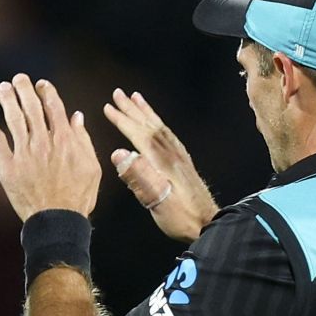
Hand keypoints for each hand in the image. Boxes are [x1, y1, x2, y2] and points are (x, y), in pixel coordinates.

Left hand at [0, 75, 100, 220]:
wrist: (57, 220)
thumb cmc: (78, 196)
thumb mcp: (91, 166)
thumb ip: (83, 139)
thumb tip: (76, 116)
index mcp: (64, 139)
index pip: (54, 107)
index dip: (46, 92)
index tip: (41, 84)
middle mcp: (43, 142)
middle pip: (32, 108)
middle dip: (24, 89)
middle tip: (19, 78)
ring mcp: (24, 153)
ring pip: (14, 119)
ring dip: (7, 100)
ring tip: (3, 88)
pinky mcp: (8, 167)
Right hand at [102, 88, 219, 242]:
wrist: (209, 223)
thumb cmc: (181, 217)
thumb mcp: (157, 200)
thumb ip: (138, 176)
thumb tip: (118, 154)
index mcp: (163, 161)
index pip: (139, 134)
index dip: (122, 120)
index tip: (107, 107)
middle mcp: (172, 153)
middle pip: (149, 124)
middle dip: (132, 108)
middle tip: (118, 92)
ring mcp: (179, 155)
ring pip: (159, 126)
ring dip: (145, 111)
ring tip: (135, 97)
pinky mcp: (183, 161)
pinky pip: (167, 133)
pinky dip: (156, 122)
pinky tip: (153, 122)